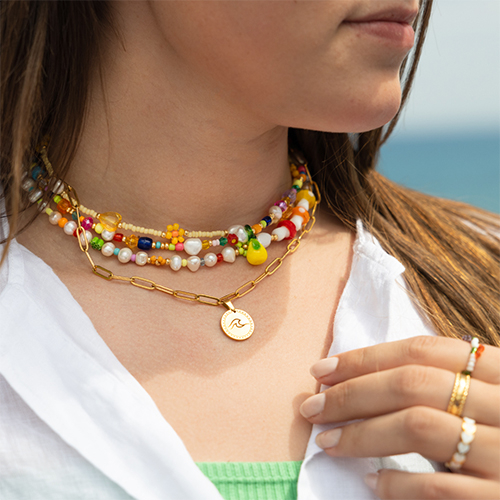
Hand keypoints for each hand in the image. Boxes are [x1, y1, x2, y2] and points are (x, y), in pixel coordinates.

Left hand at [299, 336, 499, 498]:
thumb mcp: (494, 395)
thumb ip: (453, 382)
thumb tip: (371, 377)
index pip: (422, 350)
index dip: (365, 357)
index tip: (322, 369)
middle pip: (412, 384)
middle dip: (351, 393)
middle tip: (311, 406)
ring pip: (420, 427)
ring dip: (362, 434)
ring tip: (328, 441)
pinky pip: (444, 487)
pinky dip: (400, 484)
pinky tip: (372, 482)